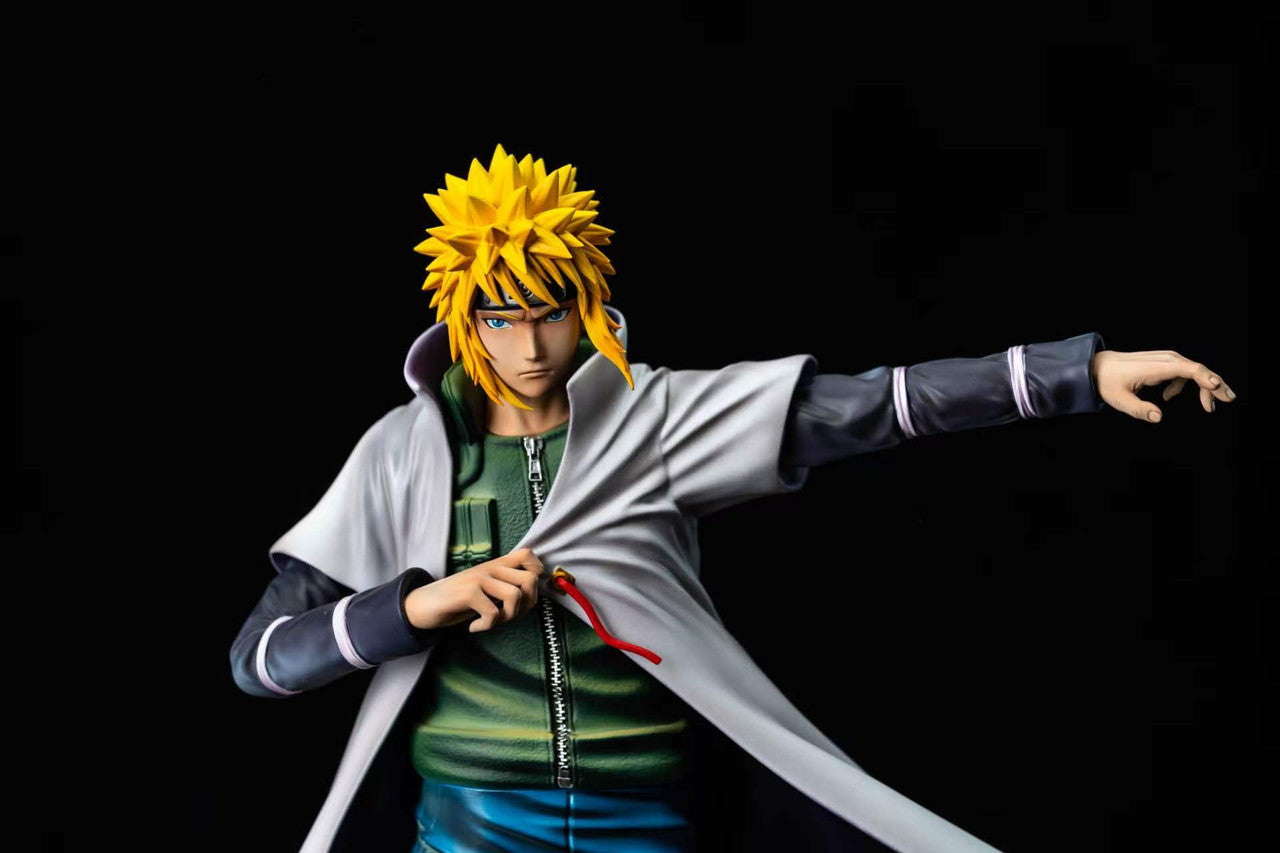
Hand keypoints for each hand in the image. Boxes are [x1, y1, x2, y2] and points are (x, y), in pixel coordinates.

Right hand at [404, 547, 545, 632]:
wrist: (421, 605)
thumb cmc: (457, 601)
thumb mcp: (484, 590)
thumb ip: (504, 587)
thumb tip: (532, 597)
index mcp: (496, 566)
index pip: (528, 555)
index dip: (536, 572)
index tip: (525, 593)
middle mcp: (490, 568)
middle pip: (530, 579)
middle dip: (527, 605)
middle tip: (508, 615)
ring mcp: (479, 578)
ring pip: (515, 596)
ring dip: (507, 618)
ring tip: (490, 622)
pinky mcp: (468, 592)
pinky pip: (493, 613)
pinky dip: (486, 626)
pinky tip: (474, 627)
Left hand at [1091, 349, 1236, 422]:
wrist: (1099, 366)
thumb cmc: (1108, 382)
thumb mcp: (1120, 399)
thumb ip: (1139, 409)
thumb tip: (1158, 417)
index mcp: (1157, 367)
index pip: (1189, 369)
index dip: (1205, 378)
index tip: (1217, 388)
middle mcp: (1166, 359)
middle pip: (1198, 370)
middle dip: (1215, 384)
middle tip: (1229, 399)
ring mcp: (1167, 359)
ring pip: (1194, 371)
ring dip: (1204, 387)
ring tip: (1208, 407)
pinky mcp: (1165, 362)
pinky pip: (1183, 372)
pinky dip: (1185, 385)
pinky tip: (1168, 397)